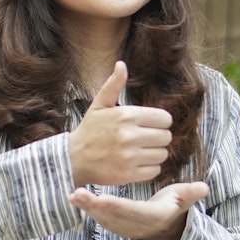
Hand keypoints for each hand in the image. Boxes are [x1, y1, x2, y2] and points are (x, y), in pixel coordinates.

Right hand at [68, 61, 172, 186]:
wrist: (73, 159)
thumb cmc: (89, 131)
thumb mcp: (99, 105)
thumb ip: (114, 85)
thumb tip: (121, 64)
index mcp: (126, 115)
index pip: (165, 119)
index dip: (160, 122)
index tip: (150, 125)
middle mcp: (130, 135)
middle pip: (166, 137)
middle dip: (158, 137)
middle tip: (145, 139)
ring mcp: (130, 156)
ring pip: (163, 154)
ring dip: (155, 153)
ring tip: (141, 151)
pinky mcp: (129, 174)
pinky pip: (155, 170)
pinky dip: (149, 168)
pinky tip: (137, 162)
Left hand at [68, 181, 208, 239]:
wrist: (164, 226)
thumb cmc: (173, 205)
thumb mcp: (183, 199)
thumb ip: (191, 193)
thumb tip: (204, 187)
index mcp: (152, 216)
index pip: (133, 212)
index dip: (118, 207)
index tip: (103, 199)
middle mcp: (135, 224)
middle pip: (112, 216)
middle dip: (94, 206)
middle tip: (77, 194)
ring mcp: (124, 226)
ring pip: (103, 218)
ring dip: (87, 207)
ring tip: (72, 195)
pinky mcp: (115, 224)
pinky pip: (99, 216)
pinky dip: (87, 208)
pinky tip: (74, 197)